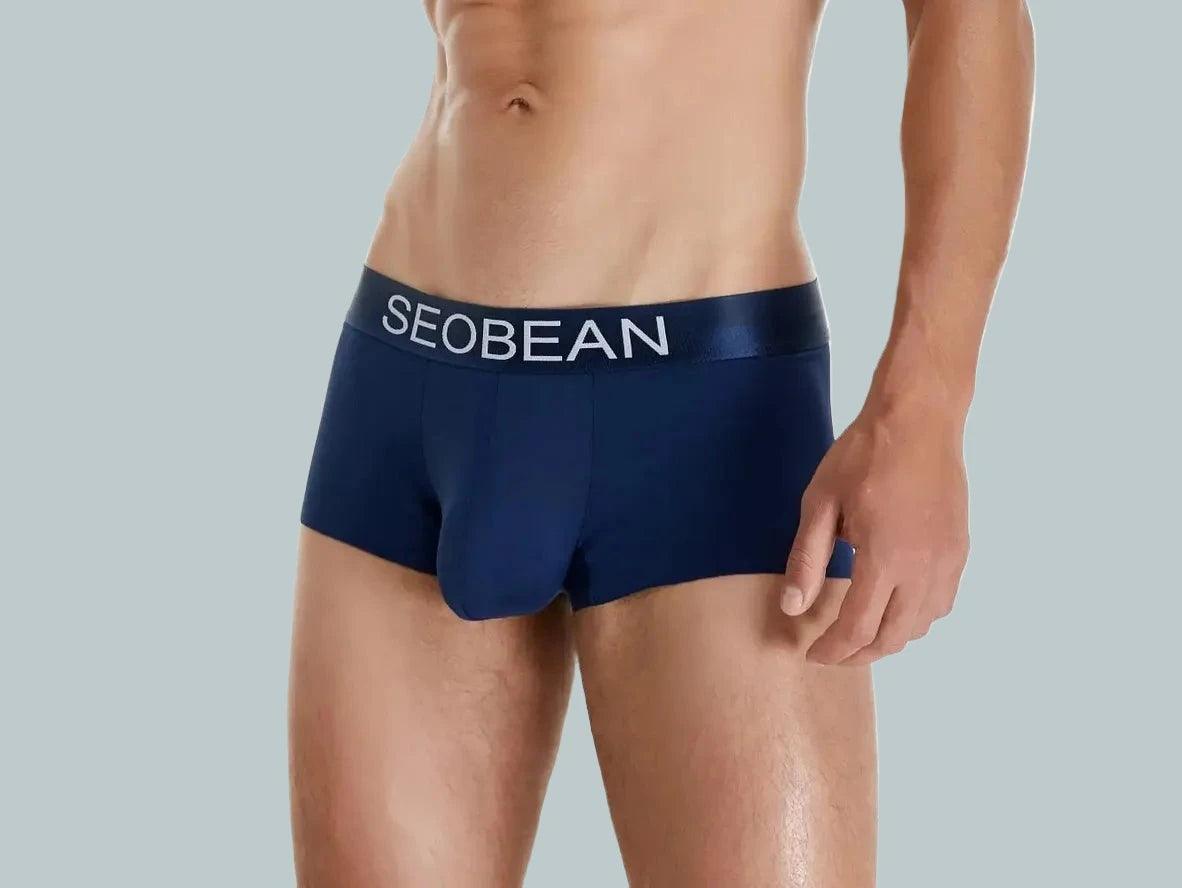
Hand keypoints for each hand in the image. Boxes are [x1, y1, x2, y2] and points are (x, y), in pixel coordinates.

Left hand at [781, 398, 969, 664]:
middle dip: (860, 654)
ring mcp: (947, 560)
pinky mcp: (959, 550)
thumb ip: (807, 560)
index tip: (812, 654)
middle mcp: (923, 567)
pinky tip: (895, 607)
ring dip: (890, 638)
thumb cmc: (864, 454)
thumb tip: (792, 608)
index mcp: (885, 557)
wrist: (919, 419)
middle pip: (893, 636)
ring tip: (860, 633)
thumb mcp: (820, 504)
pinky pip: (941, 603)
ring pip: (922, 625)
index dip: (833, 650)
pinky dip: (917, 618)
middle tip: (832, 652)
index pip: (857, 627)